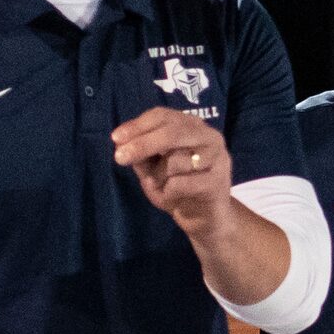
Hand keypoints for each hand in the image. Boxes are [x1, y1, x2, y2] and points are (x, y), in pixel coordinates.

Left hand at [110, 108, 233, 236]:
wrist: (203, 217)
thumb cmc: (177, 187)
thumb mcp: (152, 168)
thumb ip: (140, 153)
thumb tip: (120, 140)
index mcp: (191, 126)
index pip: (162, 116)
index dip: (138, 125)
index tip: (116, 138)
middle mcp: (209, 136)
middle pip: (172, 132)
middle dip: (143, 144)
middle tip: (119, 158)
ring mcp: (217, 157)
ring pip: (176, 160)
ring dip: (158, 177)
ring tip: (161, 186)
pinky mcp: (217, 181)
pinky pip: (181, 183)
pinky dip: (169, 192)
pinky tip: (173, 197)